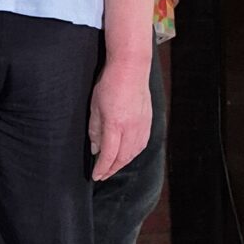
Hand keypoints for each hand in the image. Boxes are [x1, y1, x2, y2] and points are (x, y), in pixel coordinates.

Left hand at [89, 58, 151, 182]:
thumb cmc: (110, 84)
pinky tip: (126, 155)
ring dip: (122, 163)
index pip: (109, 155)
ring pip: (133, 153)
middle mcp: (131, 128)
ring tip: (112, 167)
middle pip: (122, 158)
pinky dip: (133, 153)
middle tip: (102, 175)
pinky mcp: (148, 122)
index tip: (96, 175)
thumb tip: (95, 148)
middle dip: (112, 169)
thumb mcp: (95, 107)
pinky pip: (141, 144)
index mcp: (115, 125)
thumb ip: (95, 130)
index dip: (102, 168)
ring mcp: (142, 125)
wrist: (131, 68)